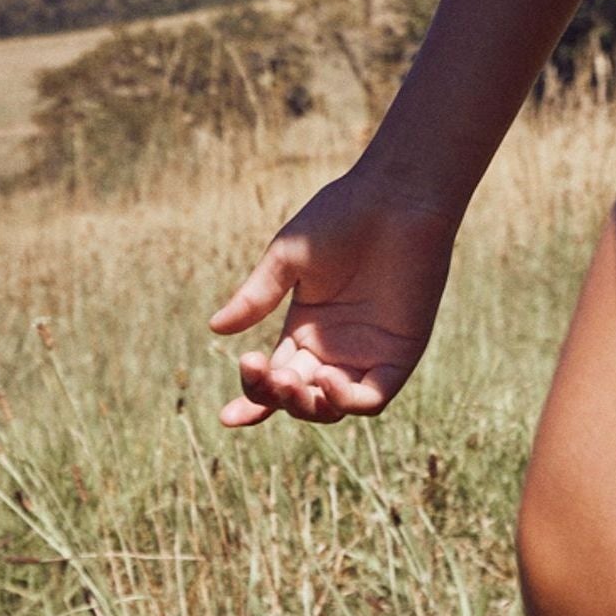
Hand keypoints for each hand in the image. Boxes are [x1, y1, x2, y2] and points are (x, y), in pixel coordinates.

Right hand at [207, 166, 461, 428]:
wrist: (393, 198)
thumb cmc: (340, 218)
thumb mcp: (287, 260)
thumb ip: (256, 297)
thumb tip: (215, 328)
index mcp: (304, 330)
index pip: (274, 380)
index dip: (253, 402)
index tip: (227, 417)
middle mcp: (334, 350)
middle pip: (297, 398)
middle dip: (274, 397)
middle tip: (262, 370)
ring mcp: (367, 354)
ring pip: (332, 408)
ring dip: (306, 406)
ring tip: (288, 379)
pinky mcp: (399, 354)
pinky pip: (373, 398)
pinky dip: (348, 400)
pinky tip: (327, 379)